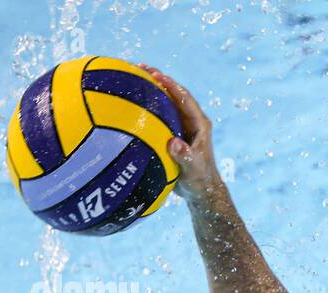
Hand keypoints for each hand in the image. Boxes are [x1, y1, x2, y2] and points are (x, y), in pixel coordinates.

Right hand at [139, 64, 223, 207]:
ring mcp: (181, 126)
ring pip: (165, 102)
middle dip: (158, 79)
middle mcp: (191, 121)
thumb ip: (185, 157)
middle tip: (137, 66)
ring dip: (150, 90)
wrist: (200, 191)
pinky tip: (127, 104)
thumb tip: (174, 143)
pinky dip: (145, 107)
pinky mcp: (172, 133)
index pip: (184, 98)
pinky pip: (158, 115)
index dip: (170, 84)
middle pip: (174, 94)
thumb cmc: (199, 181)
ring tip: (130, 76)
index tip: (154, 74)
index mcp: (200, 124)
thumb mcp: (193, 170)